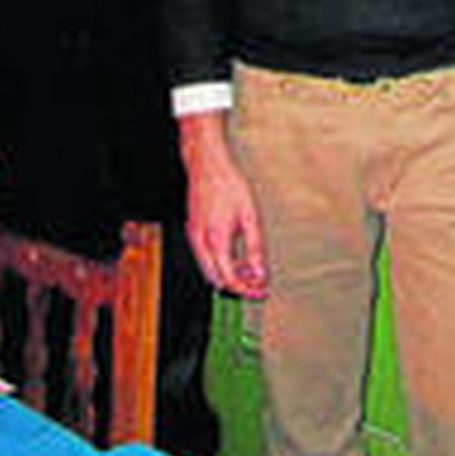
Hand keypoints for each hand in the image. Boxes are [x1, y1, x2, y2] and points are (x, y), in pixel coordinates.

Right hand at [178, 112, 267, 298]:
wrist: (207, 164)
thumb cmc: (229, 184)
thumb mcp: (250, 216)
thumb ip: (256, 247)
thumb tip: (261, 273)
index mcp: (216, 240)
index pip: (230, 280)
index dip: (248, 290)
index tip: (262, 291)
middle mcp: (200, 242)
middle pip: (217, 281)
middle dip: (238, 286)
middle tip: (258, 282)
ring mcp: (193, 237)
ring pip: (209, 271)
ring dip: (228, 275)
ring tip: (250, 267)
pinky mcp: (192, 231)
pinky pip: (204, 258)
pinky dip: (219, 263)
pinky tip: (235, 254)